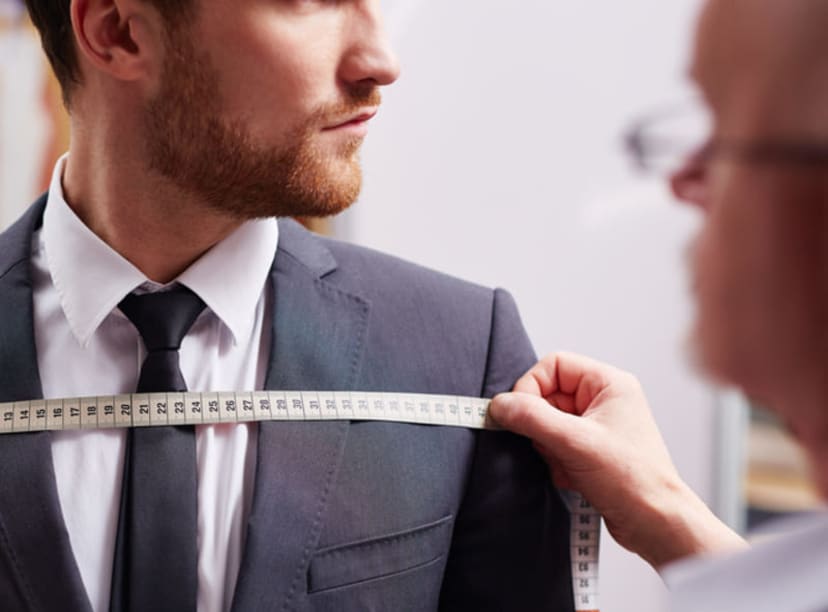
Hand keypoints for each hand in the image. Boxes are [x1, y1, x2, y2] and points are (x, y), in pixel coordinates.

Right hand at [490, 352, 745, 568]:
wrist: (656, 524)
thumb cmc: (634, 479)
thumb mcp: (574, 442)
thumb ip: (531, 418)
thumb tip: (499, 405)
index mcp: (608, 383)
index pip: (553, 365)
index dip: (531, 386)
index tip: (520, 413)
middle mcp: (603, 400)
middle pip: (547, 395)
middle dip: (541, 425)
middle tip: (551, 445)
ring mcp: (597, 426)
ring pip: (547, 423)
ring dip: (548, 447)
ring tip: (568, 465)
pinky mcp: (591, 451)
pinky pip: (555, 444)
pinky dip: (556, 462)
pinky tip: (573, 478)